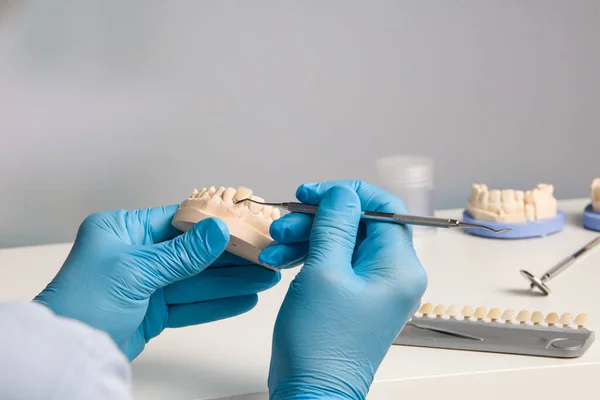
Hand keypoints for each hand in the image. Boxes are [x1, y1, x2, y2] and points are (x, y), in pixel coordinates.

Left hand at [34, 205, 293, 359]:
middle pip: (193, 251)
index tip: (246, 222)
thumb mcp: (136, 271)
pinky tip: (244, 299)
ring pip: (197, 280)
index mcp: (123, 231)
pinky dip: (217, 304)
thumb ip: (182, 253)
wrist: (67, 356)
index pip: (179, 219)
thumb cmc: (82, 305)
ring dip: (232, 281)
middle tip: (264, 254)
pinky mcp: (153, 312)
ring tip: (266, 278)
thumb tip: (219, 229)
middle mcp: (135, 254)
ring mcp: (146, 284)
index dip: (215, 221)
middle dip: (231, 256)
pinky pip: (191, 304)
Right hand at [267, 181, 427, 398]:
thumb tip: (343, 193)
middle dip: (316, 219)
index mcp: (399, 267)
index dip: (346, 194)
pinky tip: (279, 260)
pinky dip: (307, 257)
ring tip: (273, 247)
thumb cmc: (321, 342)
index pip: (383, 208)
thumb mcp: (324, 272)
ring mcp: (373, 287)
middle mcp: (393, 275)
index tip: (313, 193)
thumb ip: (334, 225)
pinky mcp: (353, 296)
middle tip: (284, 222)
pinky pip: (334, 263)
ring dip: (305, 238)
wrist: (311, 392)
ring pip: (341, 242)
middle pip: (358, 224)